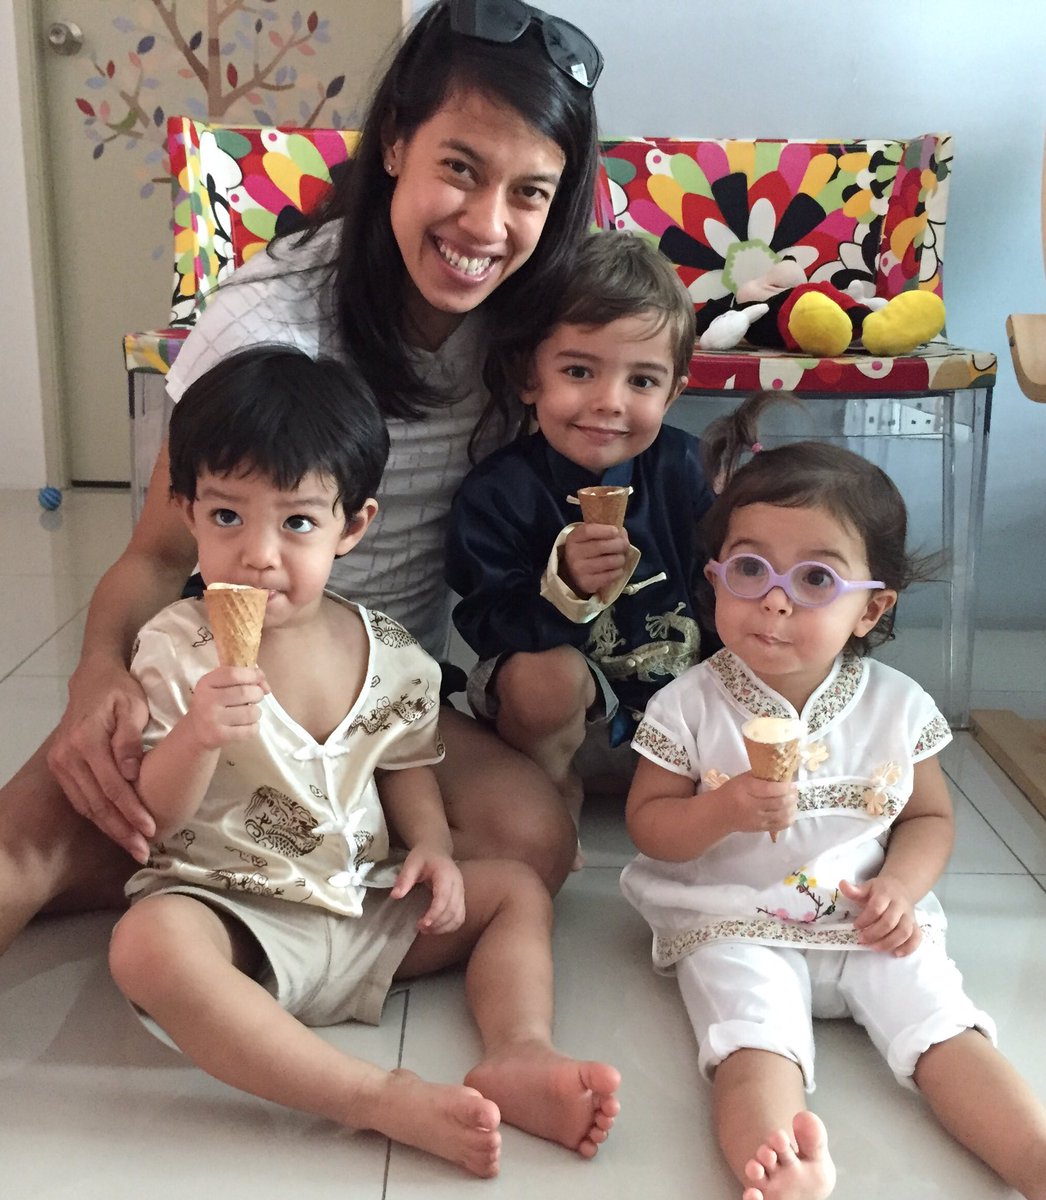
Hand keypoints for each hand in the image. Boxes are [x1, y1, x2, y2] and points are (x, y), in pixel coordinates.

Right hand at [47, 660, 154, 861]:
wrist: (92, 680)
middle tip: (143, 851)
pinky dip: (97, 817)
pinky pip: (79, 799)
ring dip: (110, 829)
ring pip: (87, 806)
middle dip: (122, 830)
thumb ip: (131, 740)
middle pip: (97, 803)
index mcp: (87, 741)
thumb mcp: (133, 707)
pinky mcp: (60, 767)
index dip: (132, 811)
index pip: (113, 786)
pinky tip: (115, 829)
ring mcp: (60, 763)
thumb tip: (132, 773)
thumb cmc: (119, 692)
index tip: (151, 829)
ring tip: (133, 847)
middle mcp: (68, 756)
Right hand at [187, 666, 267, 749]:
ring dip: (256, 712)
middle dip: (257, 694)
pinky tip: (245, 726)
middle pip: (245, 692)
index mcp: (206, 683)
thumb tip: (266, 688)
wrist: (194, 733)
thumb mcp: (219, 686)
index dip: (252, 674)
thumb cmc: (213, 704)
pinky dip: (254, 728)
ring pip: (251, 713)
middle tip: (254, 698)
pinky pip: (250, 730)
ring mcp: (212, 719)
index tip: (259, 678)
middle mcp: (207, 700)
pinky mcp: (219, 736)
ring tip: (248, 714)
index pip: (234, 674)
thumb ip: (243, 679)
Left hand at [390, 846, 464, 933]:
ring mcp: (462, 892)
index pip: (444, 897)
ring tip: (426, 930)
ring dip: (444, 927)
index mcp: (446, 874)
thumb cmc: (423, 856)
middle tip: (420, 928)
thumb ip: (404, 879)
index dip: (434, 913)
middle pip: (452, 909)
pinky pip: (460, 917)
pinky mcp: (461, 898)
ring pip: (458, 916)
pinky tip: (436, 928)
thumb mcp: (411, 863)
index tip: (422, 924)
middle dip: (437, 923)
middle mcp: (458, 884)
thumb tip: (395, 896)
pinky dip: (450, 926)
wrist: (436, 849)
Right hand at [561, 523, 630, 598]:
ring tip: (620, 558)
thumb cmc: (586, 551)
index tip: (616, 531)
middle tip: (624, 545)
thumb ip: (604, 532)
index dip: (605, 530)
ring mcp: (579, 570)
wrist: (573, 574)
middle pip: (602, 546)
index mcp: (573, 539)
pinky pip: (610, 576)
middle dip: (619, 544)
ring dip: (620, 559)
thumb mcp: (589, 538)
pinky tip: (615, 569)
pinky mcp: (587, 583)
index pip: (588, 531)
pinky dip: (618, 571)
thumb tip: (622, 534)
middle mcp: (573, 554)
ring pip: (610, 561)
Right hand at [717, 771, 796, 837]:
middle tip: (795, 791)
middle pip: (780, 802)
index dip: (786, 787)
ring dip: (792, 807)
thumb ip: (760, 776)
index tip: (791, 783)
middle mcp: (752, 806)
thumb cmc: (732, 791)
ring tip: (794, 801)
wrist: (720, 813)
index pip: (772, 789)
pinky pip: (780, 825)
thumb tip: (781, 773)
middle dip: (792, 796)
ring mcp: (757, 819)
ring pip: (783, 815)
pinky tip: (790, 812)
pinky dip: (789, 819)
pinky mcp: (761, 828)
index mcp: (747, 790)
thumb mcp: (742, 779)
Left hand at [839, 876, 921, 955]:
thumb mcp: (866, 887)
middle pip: (890, 922)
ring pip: (904, 932)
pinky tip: (896, 954)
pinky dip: (909, 947)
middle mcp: (899, 906)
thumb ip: (854, 890)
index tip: (855, 926)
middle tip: (862, 939)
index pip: (876, 908)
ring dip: (889, 943)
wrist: (900, 888)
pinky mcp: (915, 925)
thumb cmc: (879, 891)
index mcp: (885, 894)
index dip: (865, 919)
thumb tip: (842, 884)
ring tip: (874, 948)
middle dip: (874, 934)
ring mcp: (909, 916)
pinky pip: (917, 938)